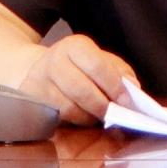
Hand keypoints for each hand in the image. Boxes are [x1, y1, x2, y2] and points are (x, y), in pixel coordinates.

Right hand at [19, 35, 136, 124]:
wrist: (39, 68)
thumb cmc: (77, 66)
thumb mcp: (100, 60)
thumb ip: (119, 72)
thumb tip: (134, 88)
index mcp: (75, 46)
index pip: (98, 66)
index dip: (114, 86)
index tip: (127, 101)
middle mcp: (55, 60)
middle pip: (82, 90)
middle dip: (102, 106)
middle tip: (115, 115)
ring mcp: (40, 80)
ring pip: (69, 108)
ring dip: (89, 117)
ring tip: (99, 117)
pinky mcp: (33, 98)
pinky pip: (58, 116)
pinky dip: (75, 121)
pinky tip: (84, 118)